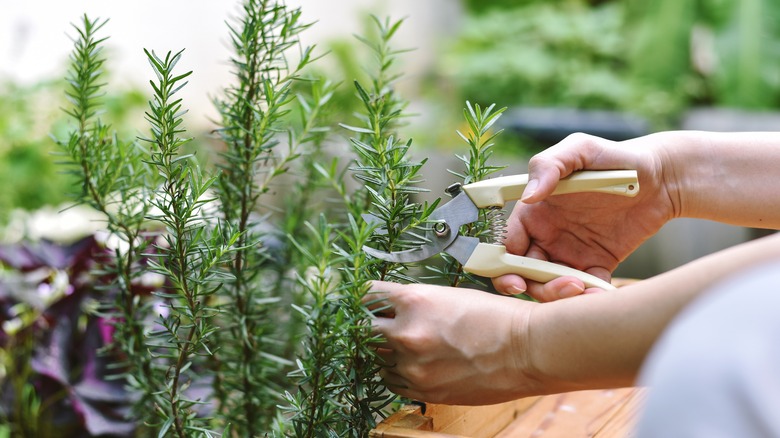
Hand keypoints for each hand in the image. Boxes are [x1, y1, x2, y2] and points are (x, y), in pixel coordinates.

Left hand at [367, 280, 539, 404]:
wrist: (527, 350)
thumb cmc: (496, 317)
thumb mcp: (450, 296)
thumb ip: (415, 303)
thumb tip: (392, 308)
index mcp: (414, 300)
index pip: (365, 295)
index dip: (363, 297)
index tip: (365, 300)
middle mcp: (406, 332)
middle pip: (364, 329)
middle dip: (372, 325)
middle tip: (383, 324)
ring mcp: (412, 365)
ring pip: (377, 357)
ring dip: (386, 351)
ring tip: (408, 345)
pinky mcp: (422, 390)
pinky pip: (391, 382)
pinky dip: (397, 373)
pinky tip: (414, 364)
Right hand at [492, 132, 678, 300]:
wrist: (662, 176)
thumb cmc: (615, 157)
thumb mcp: (580, 149)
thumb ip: (548, 166)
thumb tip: (528, 197)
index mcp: (534, 213)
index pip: (508, 245)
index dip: (504, 266)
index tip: (517, 279)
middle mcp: (547, 235)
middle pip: (526, 273)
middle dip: (536, 287)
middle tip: (562, 287)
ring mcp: (571, 252)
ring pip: (553, 285)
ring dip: (562, 295)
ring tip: (585, 289)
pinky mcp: (598, 264)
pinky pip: (587, 288)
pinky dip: (590, 298)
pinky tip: (602, 294)